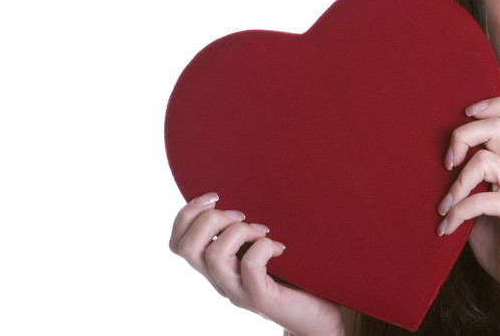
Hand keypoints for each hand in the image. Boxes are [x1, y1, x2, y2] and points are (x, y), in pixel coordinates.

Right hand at [169, 193, 344, 335]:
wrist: (322, 313)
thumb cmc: (296, 273)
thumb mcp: (263, 244)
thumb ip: (247, 227)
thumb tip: (244, 186)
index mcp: (217, 265)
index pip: (177, 242)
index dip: (187, 213)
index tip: (214, 196)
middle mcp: (221, 280)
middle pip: (186, 247)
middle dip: (210, 219)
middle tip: (241, 216)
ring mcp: (238, 292)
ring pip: (213, 256)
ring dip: (238, 232)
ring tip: (263, 231)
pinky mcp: (261, 300)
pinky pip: (250, 268)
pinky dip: (263, 248)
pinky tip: (279, 248)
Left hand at [435, 97, 499, 296]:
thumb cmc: (497, 237)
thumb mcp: (477, 200)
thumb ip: (466, 179)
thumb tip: (432, 161)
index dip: (492, 105)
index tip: (465, 114)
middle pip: (497, 127)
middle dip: (463, 136)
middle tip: (446, 163)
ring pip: (487, 160)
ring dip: (456, 183)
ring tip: (444, 205)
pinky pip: (483, 200)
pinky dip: (459, 211)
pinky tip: (447, 227)